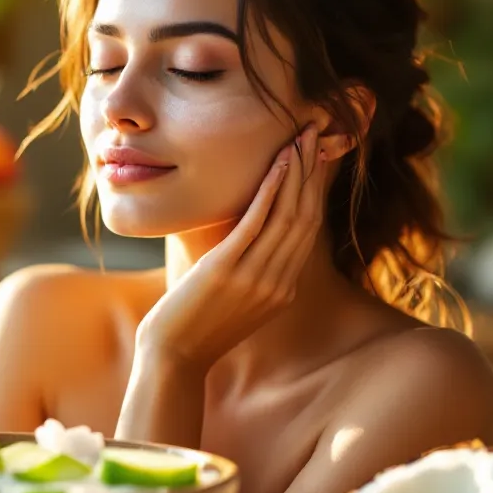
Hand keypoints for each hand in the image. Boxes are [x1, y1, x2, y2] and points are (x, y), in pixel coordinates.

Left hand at [135, 123, 329, 373]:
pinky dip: (270, 190)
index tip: (318, 155)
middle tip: (317, 133)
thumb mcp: (234, 299)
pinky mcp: (227, 270)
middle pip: (306, 216)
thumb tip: (248, 241)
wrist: (173, 359)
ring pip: (287, 215)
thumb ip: (250, 272)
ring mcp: (256, 278)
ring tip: (301, 136)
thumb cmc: (194, 327)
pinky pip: (257, 223)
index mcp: (283, 289)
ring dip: (296, 172)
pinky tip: (277, 163)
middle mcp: (278, 282)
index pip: (308, 230)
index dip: (316, 189)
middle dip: (312, 171)